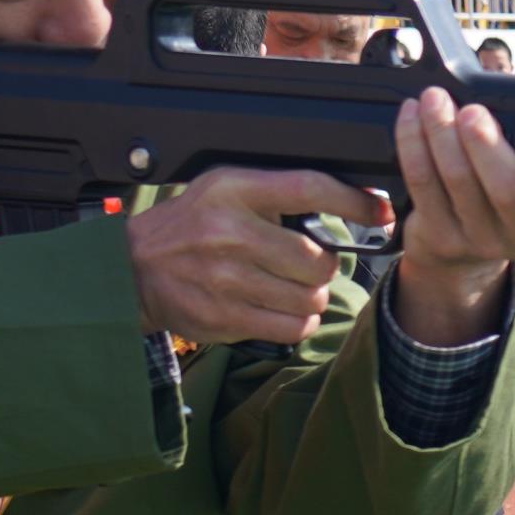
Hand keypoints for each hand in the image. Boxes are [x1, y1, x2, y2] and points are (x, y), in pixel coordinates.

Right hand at [124, 166, 353, 347]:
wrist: (133, 268)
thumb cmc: (191, 225)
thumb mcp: (226, 188)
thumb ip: (278, 191)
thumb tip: (352, 199)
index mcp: (234, 190)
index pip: (309, 188)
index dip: (354, 201)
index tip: (380, 210)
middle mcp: (230, 232)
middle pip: (318, 259)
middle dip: (324, 266)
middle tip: (309, 265)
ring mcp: (225, 278)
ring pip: (308, 297)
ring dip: (311, 296)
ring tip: (291, 287)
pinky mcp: (223, 316)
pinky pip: (290, 326)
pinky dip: (297, 321)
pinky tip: (281, 308)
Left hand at [380, 85, 514, 345]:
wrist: (465, 248)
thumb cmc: (510, 188)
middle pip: (506, 193)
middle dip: (484, 146)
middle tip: (472, 112)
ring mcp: (483, 242)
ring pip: (458, 183)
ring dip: (441, 133)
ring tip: (434, 99)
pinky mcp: (441, 237)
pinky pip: (422, 184)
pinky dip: (413, 143)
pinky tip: (411, 116)